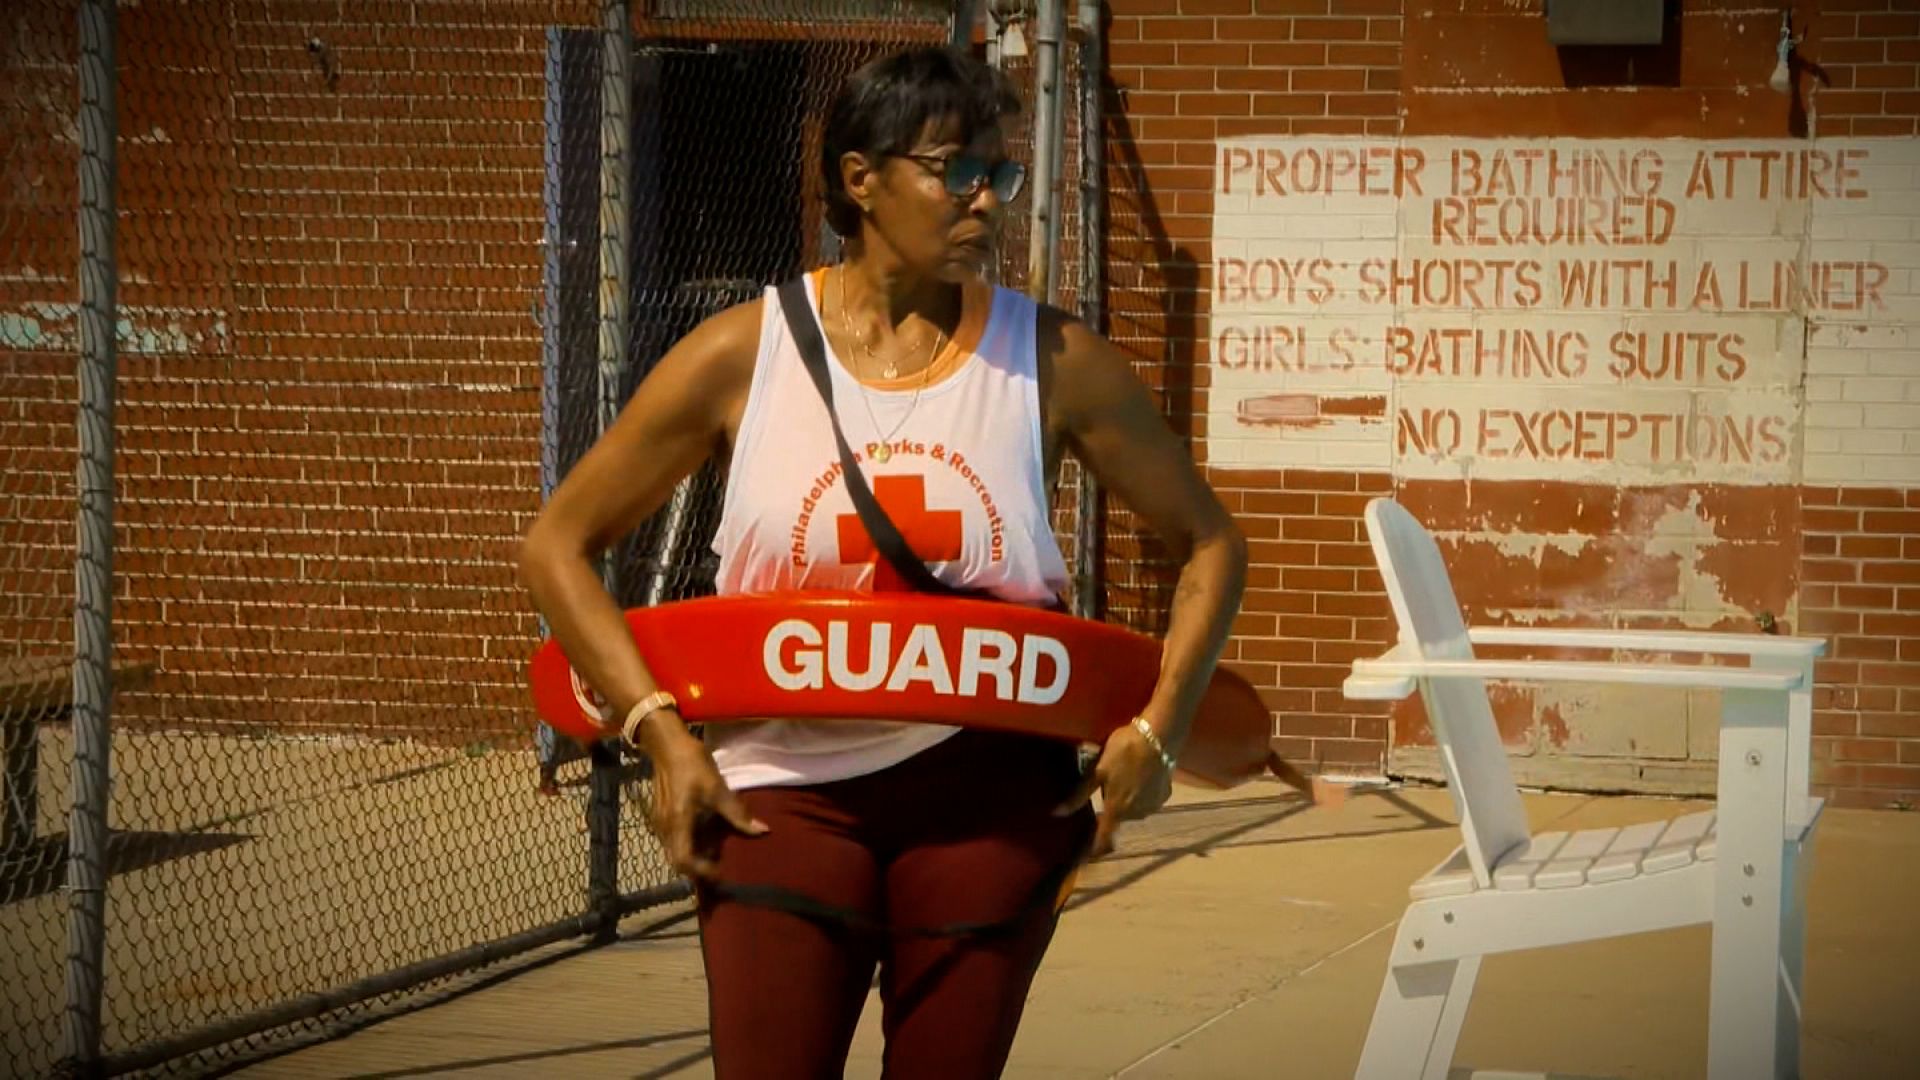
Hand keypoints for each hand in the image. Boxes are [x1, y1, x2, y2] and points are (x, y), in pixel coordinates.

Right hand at [643, 728, 767, 879]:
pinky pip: (675, 838)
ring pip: (675, 850)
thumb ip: (738, 813)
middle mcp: (665, 827)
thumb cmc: (692, 764)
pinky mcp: (662, 814)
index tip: (721, 871)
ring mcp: (660, 822)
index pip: (683, 861)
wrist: (667, 744)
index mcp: (677, 823)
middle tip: (722, 864)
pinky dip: (690, 842)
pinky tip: (707, 831)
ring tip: (718, 849)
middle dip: (699, 866)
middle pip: (678, 860)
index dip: (701, 872)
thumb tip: (762, 831)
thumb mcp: (718, 788)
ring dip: (695, 854)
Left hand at [1054, 722, 1175, 857]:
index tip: (1084, 857)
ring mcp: (1153, 806)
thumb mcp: (1097, 770)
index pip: (1104, 838)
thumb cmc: (1123, 751)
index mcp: (1117, 808)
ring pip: (1132, 810)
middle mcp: (1136, 813)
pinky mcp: (1164, 795)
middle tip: (1105, 787)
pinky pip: (1146, 801)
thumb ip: (1079, 794)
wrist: (1158, 736)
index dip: (1093, 849)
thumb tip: (1057, 813)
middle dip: (1110, 810)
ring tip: (1123, 778)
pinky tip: (1138, 776)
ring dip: (1125, 802)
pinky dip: (1140, 794)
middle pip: (1117, 819)